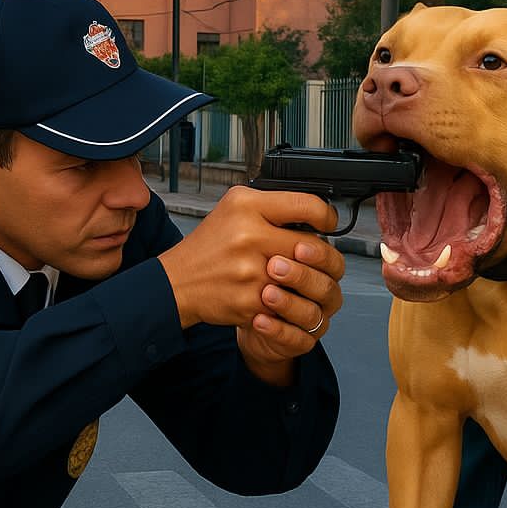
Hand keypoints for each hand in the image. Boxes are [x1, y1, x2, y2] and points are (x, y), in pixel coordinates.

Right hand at [157, 185, 340, 332]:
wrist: (179, 282)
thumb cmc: (210, 244)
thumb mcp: (234, 206)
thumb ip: (272, 204)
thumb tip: (313, 212)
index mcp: (247, 206)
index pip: (306, 205)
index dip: (326, 215)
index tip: (327, 223)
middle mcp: (248, 235)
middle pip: (312, 246)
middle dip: (320, 255)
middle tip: (315, 256)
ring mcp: (250, 272)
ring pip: (305, 278)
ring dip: (307, 281)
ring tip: (300, 276)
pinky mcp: (251, 302)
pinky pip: (289, 302)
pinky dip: (290, 301)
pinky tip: (281, 294)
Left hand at [236, 234, 344, 385]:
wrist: (235, 303)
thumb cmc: (249, 267)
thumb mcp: (257, 235)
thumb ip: (276, 221)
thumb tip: (282, 206)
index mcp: (316, 262)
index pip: (331, 257)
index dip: (319, 252)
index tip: (298, 244)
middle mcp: (319, 289)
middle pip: (326, 283)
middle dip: (302, 275)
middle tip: (275, 266)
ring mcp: (312, 316)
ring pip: (314, 314)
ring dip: (290, 303)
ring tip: (266, 293)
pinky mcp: (298, 340)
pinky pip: (297, 340)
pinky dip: (278, 330)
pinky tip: (259, 318)